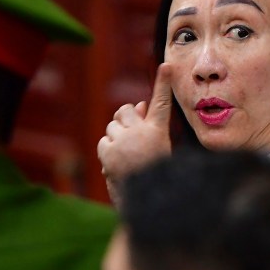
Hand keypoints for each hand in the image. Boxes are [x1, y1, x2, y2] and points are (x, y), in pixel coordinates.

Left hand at [98, 64, 174, 203]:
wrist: (147, 203)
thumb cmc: (154, 175)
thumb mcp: (157, 147)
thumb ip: (146, 125)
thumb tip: (138, 104)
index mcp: (160, 132)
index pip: (162, 102)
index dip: (164, 83)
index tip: (166, 65)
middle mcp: (142, 132)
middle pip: (126, 110)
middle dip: (124, 120)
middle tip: (129, 136)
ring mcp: (124, 141)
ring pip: (112, 127)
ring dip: (116, 138)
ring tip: (126, 157)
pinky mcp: (109, 152)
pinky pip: (103, 142)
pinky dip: (108, 152)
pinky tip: (117, 165)